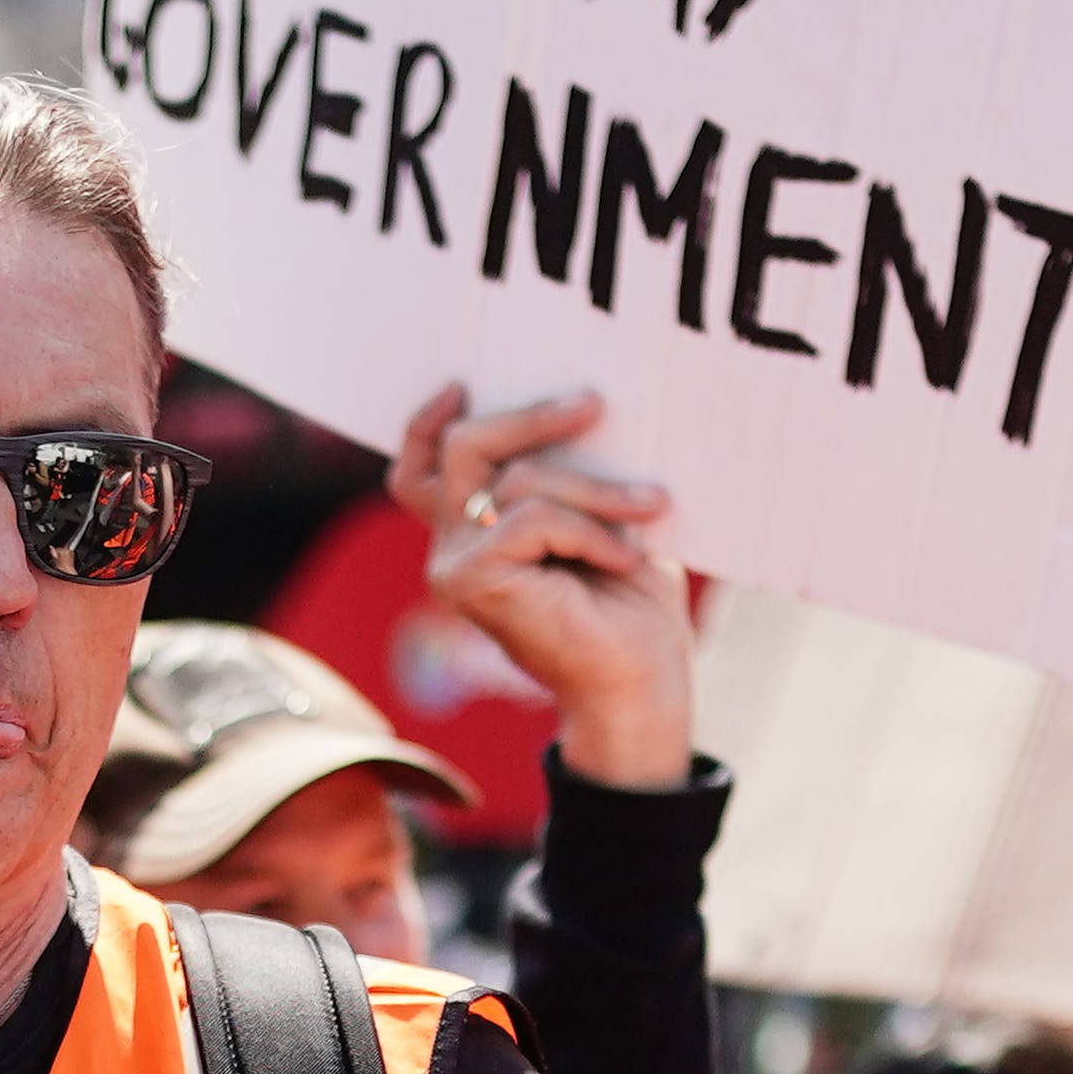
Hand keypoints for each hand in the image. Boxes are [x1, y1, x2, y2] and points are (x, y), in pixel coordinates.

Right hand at [388, 386, 694, 789]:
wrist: (638, 689)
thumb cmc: (630, 609)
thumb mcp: (602, 523)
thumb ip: (570, 478)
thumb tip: (583, 407)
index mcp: (473, 536)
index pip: (420, 471)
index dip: (428, 423)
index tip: (462, 384)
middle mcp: (451, 550)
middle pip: (463, 449)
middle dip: (528, 418)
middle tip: (592, 404)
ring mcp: (454, 567)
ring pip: (513, 479)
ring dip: (594, 486)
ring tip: (652, 504)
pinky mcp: (472, 581)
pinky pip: (533, 518)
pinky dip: (590, 528)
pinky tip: (627, 557)